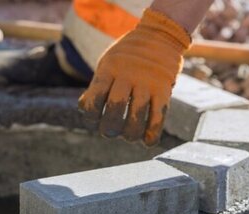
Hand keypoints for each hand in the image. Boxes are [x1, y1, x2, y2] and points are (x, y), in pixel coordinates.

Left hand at [78, 9, 190, 145]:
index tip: (93, 119)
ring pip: (137, 115)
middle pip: (115, 108)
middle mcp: (129, 74)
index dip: (91, 115)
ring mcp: (148, 82)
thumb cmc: (126, 56)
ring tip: (127, 136)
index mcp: (110, 68)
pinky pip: (159, 116)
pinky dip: (152, 133)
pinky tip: (147, 142)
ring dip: (130, 133)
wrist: (160, 36)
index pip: (95, 97)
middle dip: (109, 127)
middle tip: (109, 132)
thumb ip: (97, 85)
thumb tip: (84, 110)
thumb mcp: (107, 63)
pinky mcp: (164, 89)